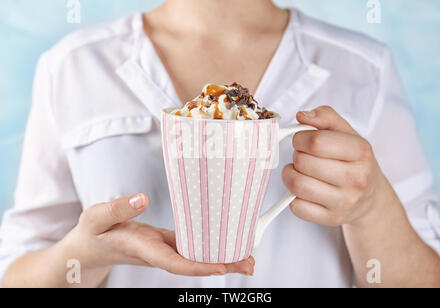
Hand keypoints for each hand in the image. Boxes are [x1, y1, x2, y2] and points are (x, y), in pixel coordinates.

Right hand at [60, 194, 254, 275]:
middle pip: (194, 263)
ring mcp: (163, 249)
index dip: (199, 266)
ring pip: (195, 256)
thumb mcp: (96, 217)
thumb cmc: (92, 234)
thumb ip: (117, 209)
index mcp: (142, 248)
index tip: (222, 266)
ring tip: (247, 258)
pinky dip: (208, 247)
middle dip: (222, 266)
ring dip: (221, 258)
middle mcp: (157, 253)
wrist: (89, 248)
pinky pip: (190, 246)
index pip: (175, 262)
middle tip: (250, 265)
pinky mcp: (164, 242)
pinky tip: (223, 244)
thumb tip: (142, 198)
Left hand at [282, 106, 394, 226]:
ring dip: (290, 175)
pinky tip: (305, 190)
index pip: (316, 141)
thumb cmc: (353, 161)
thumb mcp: (347, 133)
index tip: (301, 139)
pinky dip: (294, 198)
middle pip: (303, 162)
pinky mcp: (332, 218)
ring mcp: (345, 202)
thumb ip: (325, 117)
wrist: (371, 197)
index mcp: (361, 151)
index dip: (300, 138)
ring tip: (299, 171)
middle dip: (297, 156)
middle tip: (303, 156)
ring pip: (297, 185)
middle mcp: (356, 178)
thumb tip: (302, 116)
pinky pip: (297, 207)